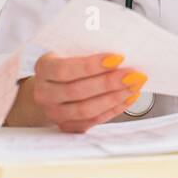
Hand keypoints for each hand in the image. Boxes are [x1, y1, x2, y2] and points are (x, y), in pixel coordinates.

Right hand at [31, 51, 146, 132]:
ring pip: (86, 110)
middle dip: (110, 83)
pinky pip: (93, 121)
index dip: (92, 65)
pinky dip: (114, 110)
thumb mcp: (69, 51)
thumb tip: (119, 54)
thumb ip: (87, 51)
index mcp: (43, 69)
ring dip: (115, 98)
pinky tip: (128, 98)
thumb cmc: (66, 64)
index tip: (118, 58)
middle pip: (78, 91)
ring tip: (134, 86)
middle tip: (133, 74)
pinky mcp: (67, 126)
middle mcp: (44, 93)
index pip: (65, 69)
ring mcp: (54, 113)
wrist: (51, 87)